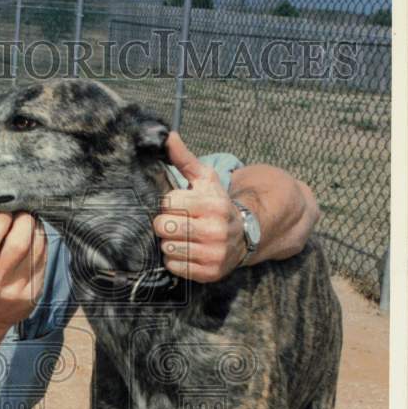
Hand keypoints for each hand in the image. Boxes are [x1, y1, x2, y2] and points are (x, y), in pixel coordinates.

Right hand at [0, 212, 47, 334]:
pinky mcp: (34, 294)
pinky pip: (44, 261)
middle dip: (24, 221)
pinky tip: (36, 240)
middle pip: (18, 244)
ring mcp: (17, 290)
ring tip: (31, 224)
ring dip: (36, 230)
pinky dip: (42, 245)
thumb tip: (9, 207)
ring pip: (36, 250)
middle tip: (23, 213)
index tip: (4, 212)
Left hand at [153, 132, 246, 281]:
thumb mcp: (204, 179)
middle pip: (163, 226)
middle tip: (176, 222)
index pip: (168, 203)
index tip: (177, 205)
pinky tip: (186, 250)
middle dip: (165, 223)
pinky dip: (174, 259)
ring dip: (169, 242)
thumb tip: (167, 136)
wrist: (244, 235)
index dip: (168, 204)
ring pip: (167, 247)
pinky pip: (174, 266)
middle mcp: (214, 230)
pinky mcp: (209, 273)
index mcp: (212, 204)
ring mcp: (213, 253)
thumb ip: (184, 159)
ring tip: (182, 236)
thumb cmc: (216, 204)